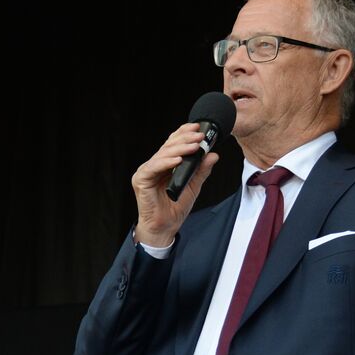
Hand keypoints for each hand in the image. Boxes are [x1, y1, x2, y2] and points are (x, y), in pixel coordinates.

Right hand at [132, 124, 218, 247]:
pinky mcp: (141, 180)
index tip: (198, 128)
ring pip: (162, 154)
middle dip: (185, 139)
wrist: (165, 227)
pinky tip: (179, 160)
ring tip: (194, 146)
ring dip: (179, 148)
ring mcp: (146, 172)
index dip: (183, 133)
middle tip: (200, 136)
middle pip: (168, 146)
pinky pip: (154, 167)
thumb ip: (201, 170)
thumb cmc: (175, 208)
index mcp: (164, 164)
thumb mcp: (194, 186)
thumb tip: (213, 155)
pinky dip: (166, 162)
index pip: (173, 143)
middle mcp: (154, 165)